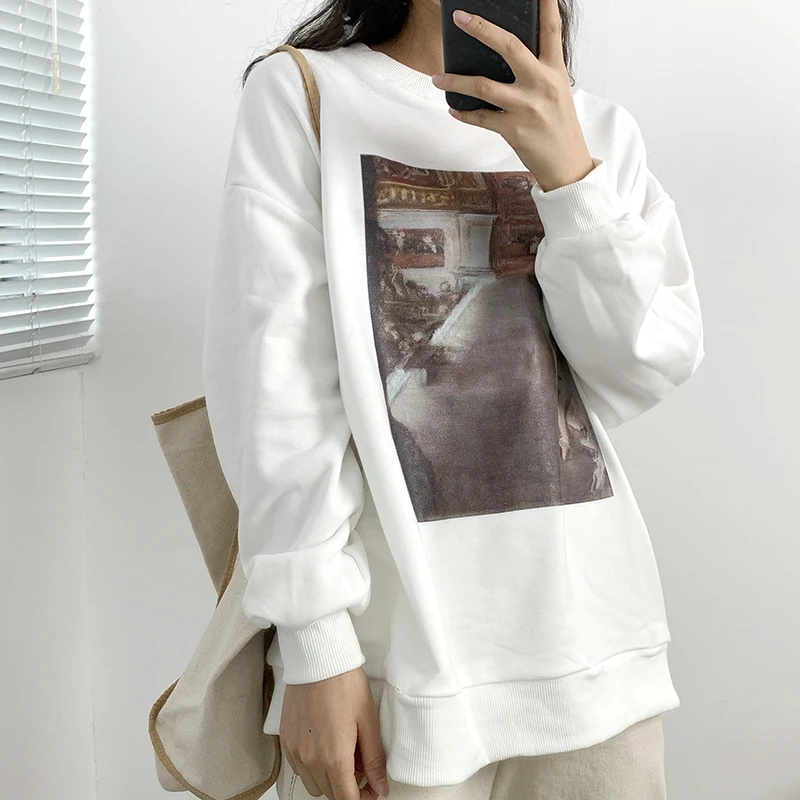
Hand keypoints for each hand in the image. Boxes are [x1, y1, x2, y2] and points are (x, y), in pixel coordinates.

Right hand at [280, 667, 389, 799]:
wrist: (318, 660)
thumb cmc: (344, 684)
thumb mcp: (368, 721)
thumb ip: (374, 759)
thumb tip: (380, 786)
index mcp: (334, 758)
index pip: (346, 799)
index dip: (362, 798)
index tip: (371, 789)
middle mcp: (311, 760)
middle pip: (330, 794)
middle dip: (347, 786)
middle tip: (360, 764)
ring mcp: (295, 751)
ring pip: (313, 784)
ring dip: (328, 778)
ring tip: (341, 752)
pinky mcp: (286, 740)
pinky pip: (299, 768)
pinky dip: (312, 766)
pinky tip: (324, 744)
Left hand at [431, 0, 594, 191]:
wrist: (566, 164)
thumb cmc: (560, 126)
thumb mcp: (557, 91)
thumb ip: (539, 71)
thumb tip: (509, 56)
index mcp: (555, 71)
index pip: (551, 30)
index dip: (545, 5)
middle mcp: (540, 84)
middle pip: (509, 47)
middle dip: (481, 29)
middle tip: (459, 18)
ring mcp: (525, 107)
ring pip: (483, 85)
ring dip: (455, 80)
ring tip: (437, 77)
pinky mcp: (512, 129)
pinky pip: (480, 117)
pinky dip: (463, 113)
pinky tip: (454, 108)